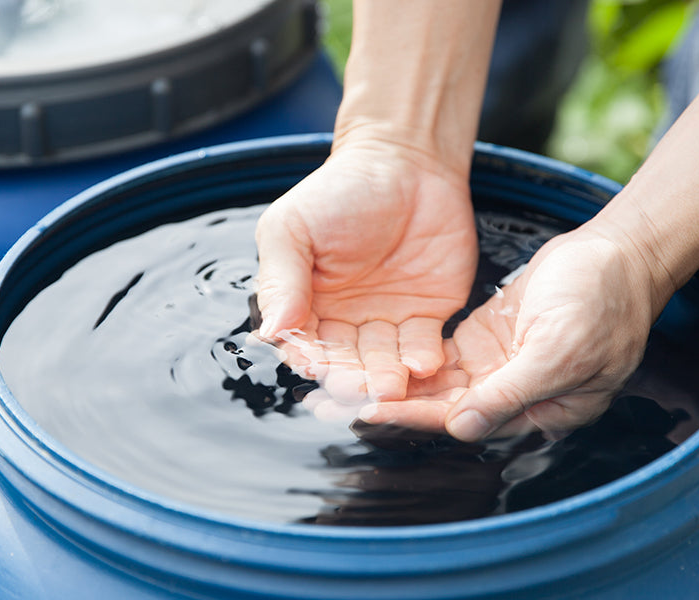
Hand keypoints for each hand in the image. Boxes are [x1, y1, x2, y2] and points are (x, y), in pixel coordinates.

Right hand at [254, 141, 477, 404]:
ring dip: (387, 377)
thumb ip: (281, 278)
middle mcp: (345, 321)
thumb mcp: (294, 227)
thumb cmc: (341, 189)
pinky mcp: (428, 316)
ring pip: (383, 362)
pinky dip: (423, 360)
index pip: (303, 343)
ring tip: (392, 385)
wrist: (406, 160)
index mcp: (305, 304)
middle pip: (345, 362)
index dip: (309, 357)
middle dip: (351, 378)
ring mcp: (387, 321)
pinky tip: (424, 366)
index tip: (315, 367)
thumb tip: (271, 330)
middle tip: (359, 389)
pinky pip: (424, 347)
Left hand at [357, 225, 662, 440]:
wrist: (620, 252)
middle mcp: (513, 397)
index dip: (415, 416)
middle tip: (332, 402)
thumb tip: (462, 427)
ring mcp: (499, 368)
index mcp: (539, 410)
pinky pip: (442, 359)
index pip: (465, 419)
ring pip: (437, 385)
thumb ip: (511, 391)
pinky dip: (409, 359)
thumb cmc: (603, 299)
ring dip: (392, 385)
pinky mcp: (487, 341)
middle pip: (443, 408)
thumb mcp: (560, 349)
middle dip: (390, 406)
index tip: (367, 412)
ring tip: (340, 382)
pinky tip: (369, 354)